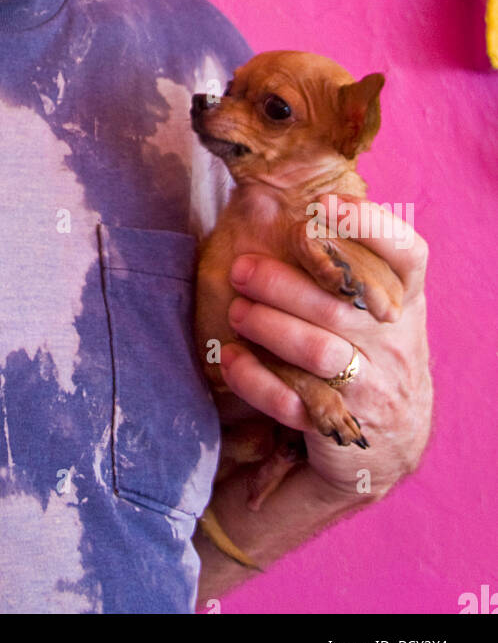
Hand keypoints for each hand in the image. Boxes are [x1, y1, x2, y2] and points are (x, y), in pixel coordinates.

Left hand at [218, 195, 432, 501]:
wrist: (395, 442)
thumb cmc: (372, 350)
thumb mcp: (378, 306)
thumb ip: (351, 263)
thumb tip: (295, 199)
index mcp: (405, 300)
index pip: (407, 254)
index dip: (370, 226)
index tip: (326, 204)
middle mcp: (394, 342)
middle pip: (340, 305)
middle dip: (282, 284)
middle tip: (241, 269)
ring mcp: (371, 386)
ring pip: (318, 352)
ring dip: (269, 327)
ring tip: (238, 312)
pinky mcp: (342, 426)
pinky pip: (295, 402)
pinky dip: (258, 380)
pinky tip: (234, 360)